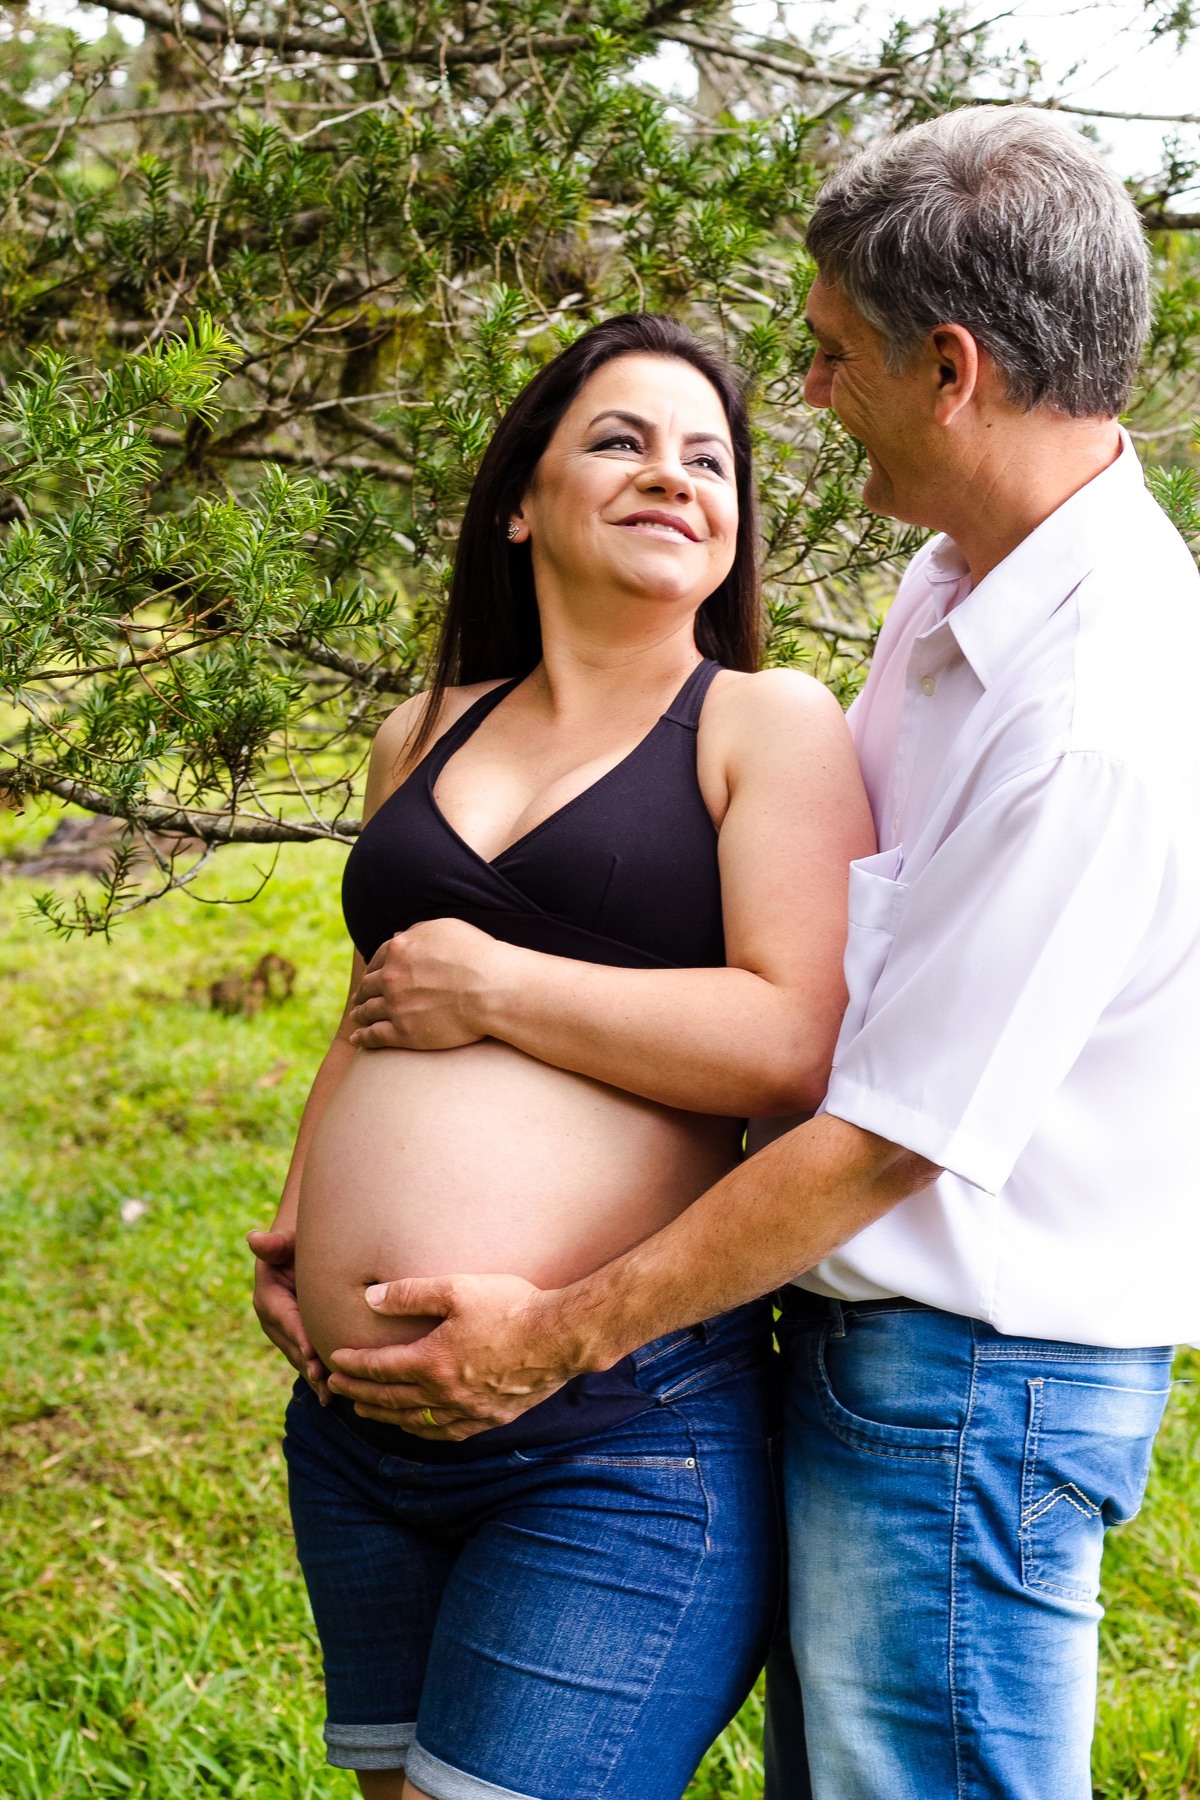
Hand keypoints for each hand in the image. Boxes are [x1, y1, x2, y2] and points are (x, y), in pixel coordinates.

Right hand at [248, 1227, 328, 1401]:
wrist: (299, 1258)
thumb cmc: (296, 1246)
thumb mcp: (286, 1242)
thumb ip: (275, 1244)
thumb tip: (253, 1238)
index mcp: (268, 1299)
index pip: (284, 1319)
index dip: (297, 1335)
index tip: (310, 1352)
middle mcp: (273, 1322)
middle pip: (292, 1346)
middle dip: (308, 1364)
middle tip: (324, 1379)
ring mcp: (285, 1336)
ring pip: (300, 1359)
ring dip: (314, 1377)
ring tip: (330, 1394)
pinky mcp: (298, 1343)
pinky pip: (308, 1362)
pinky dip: (319, 1378)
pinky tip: (333, 1398)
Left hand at [325, 1273, 588, 1437]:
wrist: (560, 1337)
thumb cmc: (510, 1306)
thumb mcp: (457, 1289)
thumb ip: (409, 1295)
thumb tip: (369, 1299)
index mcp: (431, 1362)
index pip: (379, 1368)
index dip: (353, 1365)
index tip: (333, 1361)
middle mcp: (444, 1394)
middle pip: (390, 1399)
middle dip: (358, 1393)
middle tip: (334, 1388)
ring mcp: (468, 1411)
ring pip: (414, 1421)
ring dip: (384, 1416)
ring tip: (365, 1412)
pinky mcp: (491, 1418)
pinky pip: (447, 1433)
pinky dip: (423, 1431)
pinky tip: (418, 1427)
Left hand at [348, 918, 509, 1050]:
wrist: (491, 989)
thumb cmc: (477, 956)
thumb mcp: (445, 929)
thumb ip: (417, 932)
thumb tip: (398, 936)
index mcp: (399, 950)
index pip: (376, 960)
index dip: (372, 970)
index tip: (371, 977)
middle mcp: (391, 977)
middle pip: (368, 986)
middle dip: (363, 992)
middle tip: (360, 999)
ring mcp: (395, 1006)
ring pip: (367, 1011)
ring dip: (360, 1014)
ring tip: (357, 1018)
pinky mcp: (403, 1033)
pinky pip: (374, 1036)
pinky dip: (362, 1038)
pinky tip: (357, 1040)